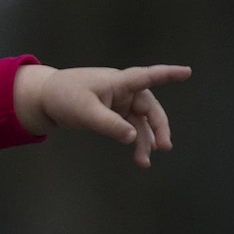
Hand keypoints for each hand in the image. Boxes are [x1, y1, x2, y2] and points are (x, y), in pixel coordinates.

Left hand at [14, 63, 191, 167]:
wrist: (45, 99)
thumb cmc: (64, 97)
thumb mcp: (86, 113)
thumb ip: (110, 125)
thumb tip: (134, 138)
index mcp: (118, 82)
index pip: (147, 76)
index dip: (167, 74)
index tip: (187, 72)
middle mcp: (123, 90)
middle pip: (149, 108)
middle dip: (159, 127)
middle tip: (164, 147)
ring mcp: (119, 102)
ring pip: (141, 122)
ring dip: (145, 140)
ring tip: (145, 162)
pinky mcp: (114, 113)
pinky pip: (130, 127)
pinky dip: (135, 140)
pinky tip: (139, 156)